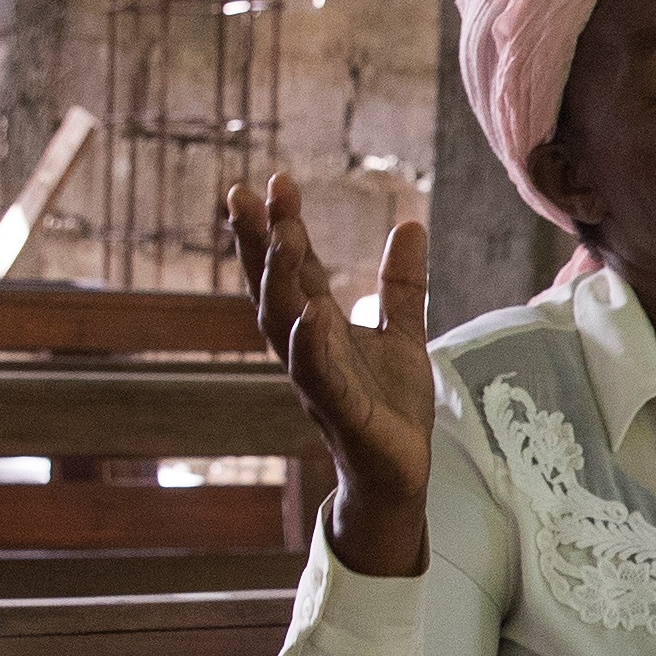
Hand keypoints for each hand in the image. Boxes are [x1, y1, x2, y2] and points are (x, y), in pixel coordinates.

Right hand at [225, 172, 432, 576]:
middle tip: (244, 194)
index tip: (274, 180)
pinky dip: (313, 347)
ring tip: (282, 238)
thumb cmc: (390, 407)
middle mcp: (308, 349)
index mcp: (320, 326)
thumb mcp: (403, 333)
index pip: (296, 268)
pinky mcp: (343, 414)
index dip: (282, 225)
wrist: (399, 475)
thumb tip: (411, 223)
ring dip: (279, 283)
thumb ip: (403, 284)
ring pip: (285, 327)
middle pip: (274, 288)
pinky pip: (320, 378)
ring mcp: (319, 381)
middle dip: (259, 243)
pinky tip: (312, 315)